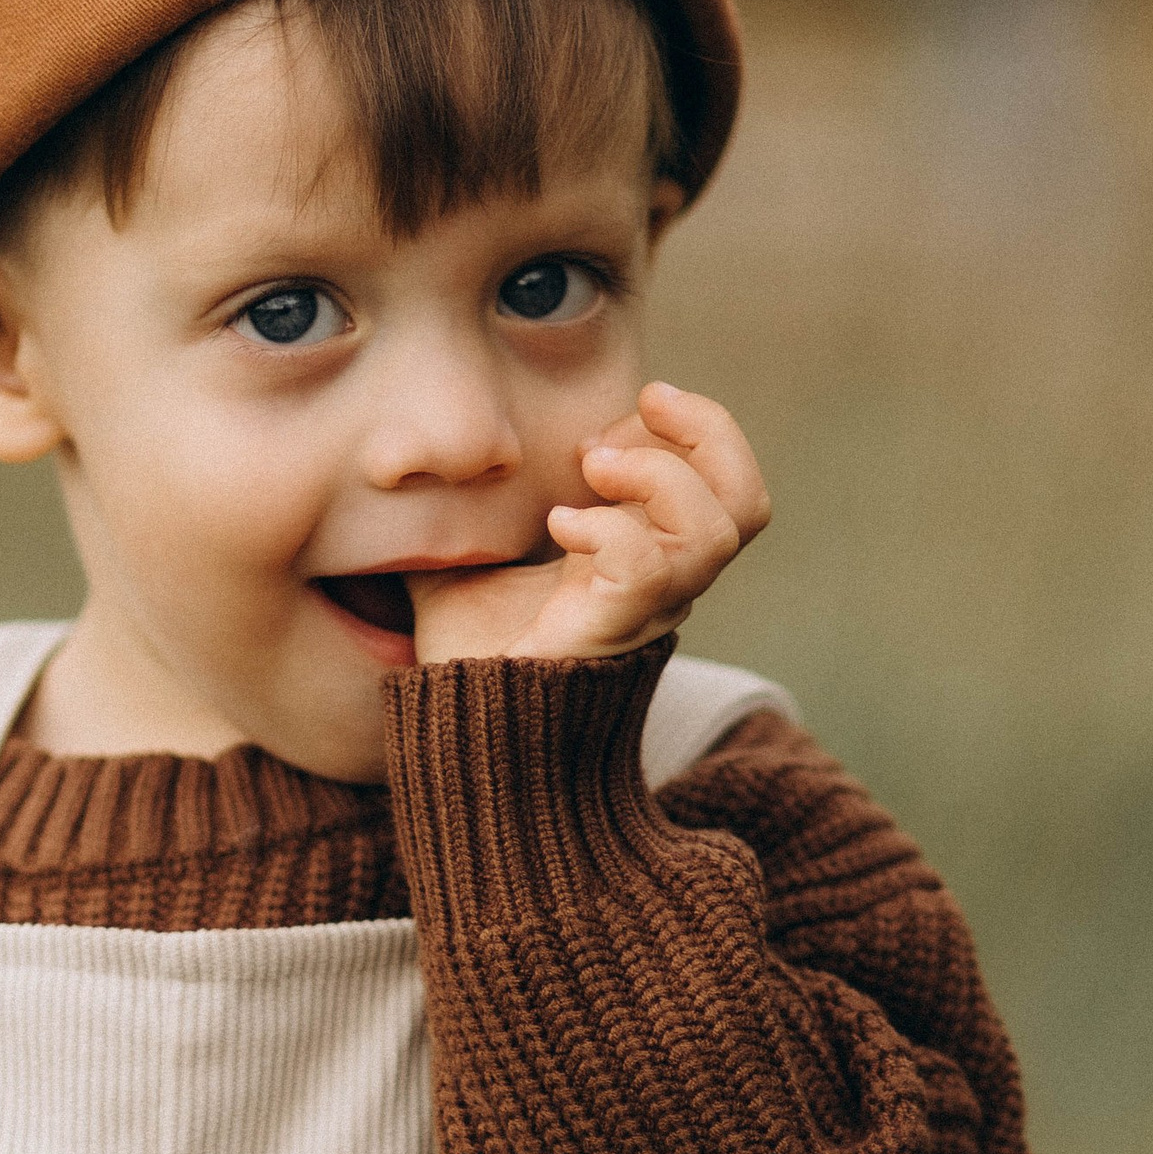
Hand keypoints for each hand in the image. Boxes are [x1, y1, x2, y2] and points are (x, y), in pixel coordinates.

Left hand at [409, 383, 769, 664]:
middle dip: (705, 433)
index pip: (729, 486)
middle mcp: (665, 586)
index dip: (695, 432)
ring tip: (588, 467)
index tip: (618, 417)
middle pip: (748, 502)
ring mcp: (645, 612)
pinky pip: (645, 567)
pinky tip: (558, 524)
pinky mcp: (611, 633)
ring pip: (715, 530)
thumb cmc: (472, 657)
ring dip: (656, 475)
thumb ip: (465, 517)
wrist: (461, 736)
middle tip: (628, 418)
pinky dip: (607, 528)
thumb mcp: (472, 563)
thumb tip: (404, 468)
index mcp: (650, 557)